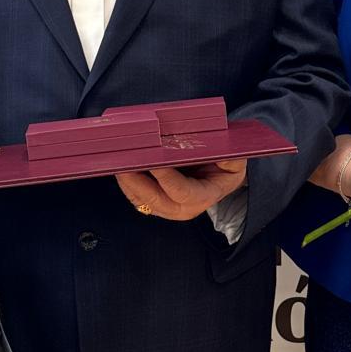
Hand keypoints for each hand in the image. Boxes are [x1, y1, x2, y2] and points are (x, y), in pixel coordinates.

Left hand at [115, 159, 246, 221]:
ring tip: (117, 160)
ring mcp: (167, 209)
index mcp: (204, 196)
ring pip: (141, 200)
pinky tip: (120, 166)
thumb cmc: (226, 166)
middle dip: (135, 180)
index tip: (152, 160)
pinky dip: (126, 183)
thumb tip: (210, 142)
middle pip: (153, 199)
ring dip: (127, 181)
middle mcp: (183, 209)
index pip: (181, 191)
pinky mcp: (155, 205)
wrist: (221, 179)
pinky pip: (136, 197)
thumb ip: (225, 153)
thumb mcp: (234, 158)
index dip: (165, 177)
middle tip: (123, 160)